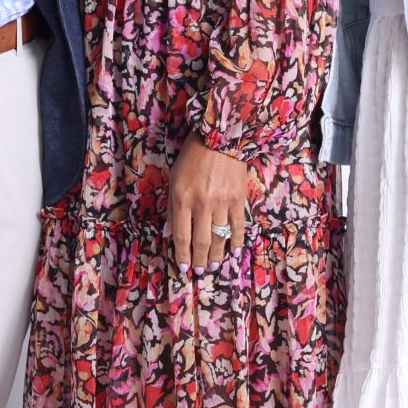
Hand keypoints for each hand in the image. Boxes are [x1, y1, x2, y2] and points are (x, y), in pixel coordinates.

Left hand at [168, 138, 249, 272]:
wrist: (220, 136)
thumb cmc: (192, 156)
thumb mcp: (174, 178)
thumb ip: (172, 208)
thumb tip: (169, 233)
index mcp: (182, 198)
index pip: (181, 235)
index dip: (182, 255)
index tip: (183, 267)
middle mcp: (202, 204)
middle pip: (200, 241)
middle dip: (199, 259)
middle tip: (200, 271)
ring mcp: (222, 202)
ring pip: (219, 237)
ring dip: (216, 255)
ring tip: (214, 266)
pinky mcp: (238, 199)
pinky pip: (237, 226)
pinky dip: (236, 241)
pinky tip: (234, 253)